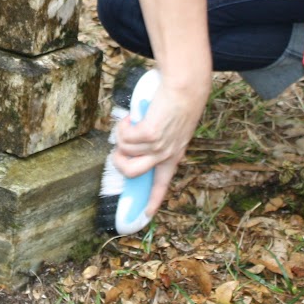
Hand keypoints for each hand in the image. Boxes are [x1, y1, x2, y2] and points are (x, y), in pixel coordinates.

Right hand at [109, 80, 206, 227]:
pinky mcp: (150, 133)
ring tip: (129, 123)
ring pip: (124, 151)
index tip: (144, 215)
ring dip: (120, 136)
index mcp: (173, 156)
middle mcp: (166, 155)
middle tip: (118, 149)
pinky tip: (130, 118)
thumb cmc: (177, 104)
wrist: (185, 88)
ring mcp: (158, 146)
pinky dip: (123, 126)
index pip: (162, 184)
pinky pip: (124, 137)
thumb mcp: (172, 129)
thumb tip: (132, 147)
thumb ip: (158, 140)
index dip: (152, 200)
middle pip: (132, 173)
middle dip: (118, 162)